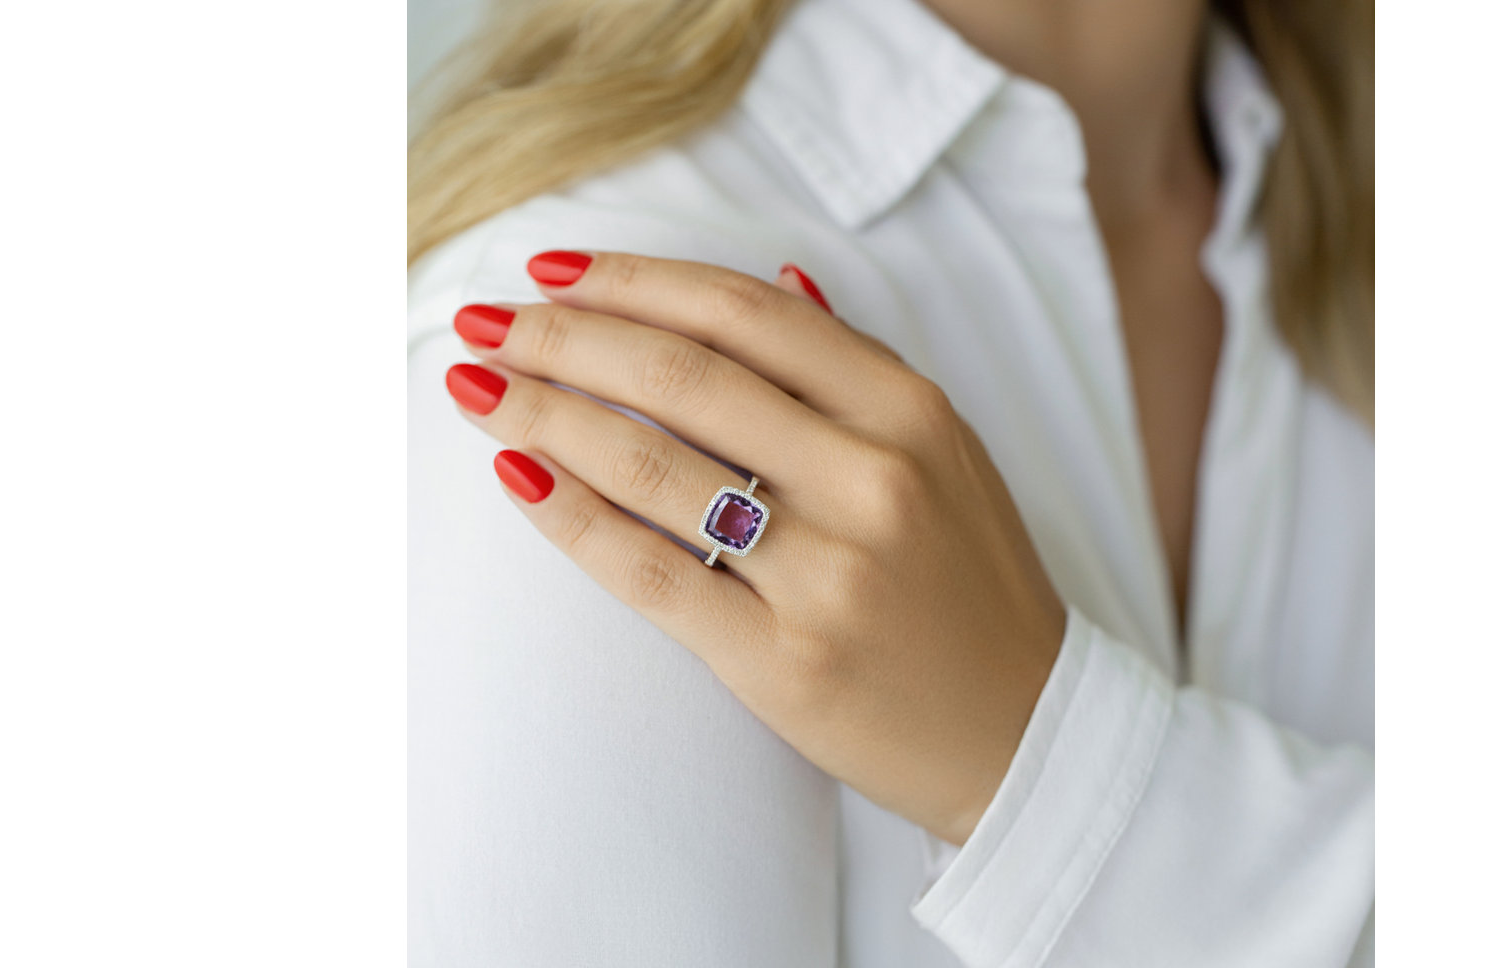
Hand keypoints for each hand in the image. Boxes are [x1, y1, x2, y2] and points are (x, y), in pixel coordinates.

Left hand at [443, 252, 1065, 843]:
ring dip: (543, 414)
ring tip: (476, 386)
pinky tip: (517, 473)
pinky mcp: (782, 659)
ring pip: (652, 468)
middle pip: (683, 378)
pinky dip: (570, 516)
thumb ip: (862, 367)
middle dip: (564, 338)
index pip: (746, 315)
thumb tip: (782, 279)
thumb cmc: (973, 586)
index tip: (553, 271)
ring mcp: (828, 573)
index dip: (636, 280)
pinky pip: (650, 572)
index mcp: (910, 413)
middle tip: (487, 321)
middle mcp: (872, 480)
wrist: (1024, 730)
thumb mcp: (949, 454)